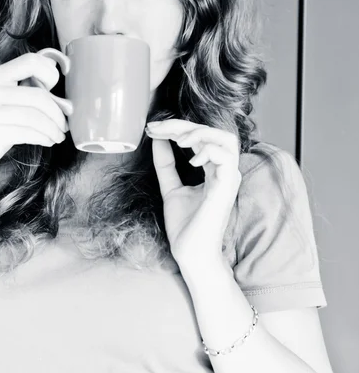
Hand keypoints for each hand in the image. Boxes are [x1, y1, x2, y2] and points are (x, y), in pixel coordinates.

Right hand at [0, 52, 72, 194]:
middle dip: (57, 112)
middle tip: (63, 124)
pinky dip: (44, 137)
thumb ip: (24, 93)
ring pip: (35, 115)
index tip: (57, 90)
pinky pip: (28, 132)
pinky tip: (48, 141)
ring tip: (58, 136)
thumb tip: (57, 83)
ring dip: (53, 128)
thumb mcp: (4, 107)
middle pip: (37, 95)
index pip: (30, 62)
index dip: (50, 74)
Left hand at [146, 119, 240, 270]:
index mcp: (213, 169)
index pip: (200, 137)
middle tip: (158, 127)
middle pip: (213, 131)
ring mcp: (228, 178)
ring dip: (199, 133)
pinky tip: (191, 159)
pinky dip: (208, 151)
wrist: (191, 254)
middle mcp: (224, 170)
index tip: (152, 128)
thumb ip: (166, 164)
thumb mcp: (170, 187)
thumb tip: (157, 139)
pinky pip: (225, 157)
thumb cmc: (185, 226)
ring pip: (225, 139)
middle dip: (184, 124)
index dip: (176, 127)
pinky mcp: (226, 187)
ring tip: (178, 140)